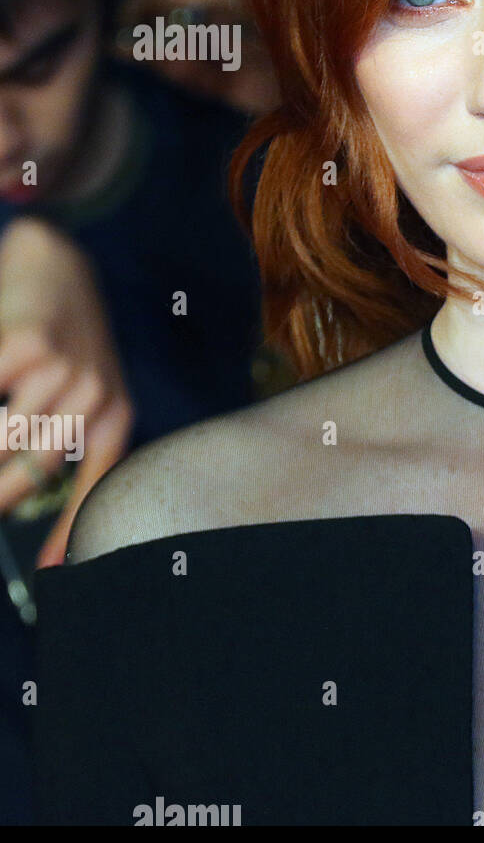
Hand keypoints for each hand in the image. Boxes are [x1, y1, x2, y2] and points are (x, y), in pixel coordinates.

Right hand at [0, 217, 133, 567]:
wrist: (57, 265)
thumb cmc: (64, 345)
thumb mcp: (85, 393)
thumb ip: (68, 449)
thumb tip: (50, 539)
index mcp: (113, 416)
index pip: (94, 488)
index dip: (71, 535)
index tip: (51, 577)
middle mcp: (96, 394)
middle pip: (32, 470)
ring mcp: (64, 366)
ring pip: (3, 438)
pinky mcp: (30, 339)